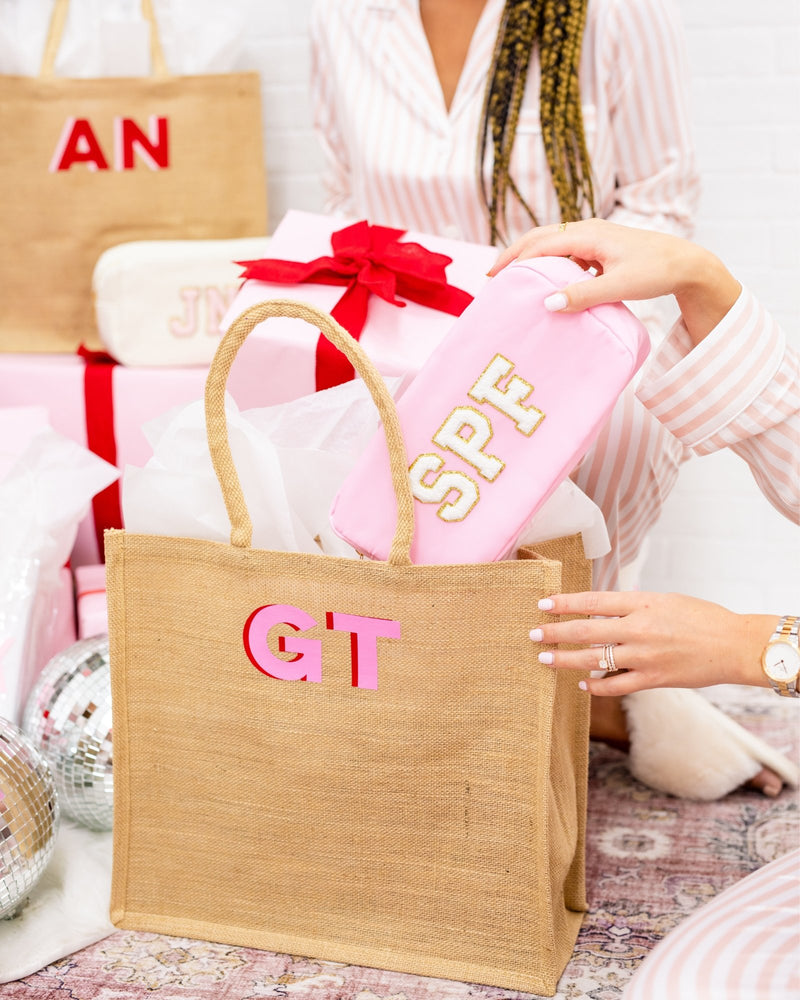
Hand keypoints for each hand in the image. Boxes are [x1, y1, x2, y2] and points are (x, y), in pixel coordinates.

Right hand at [488, 219, 740, 344]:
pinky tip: (548, 283)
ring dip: (531, 259)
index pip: (540, 244)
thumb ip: (583, 294)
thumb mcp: (619, 285)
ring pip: (552, 244)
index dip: (514, 261)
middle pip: (540, 238)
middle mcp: (587, 231)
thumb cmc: (656, 271)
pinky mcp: (600, 249)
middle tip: (492, 278)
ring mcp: (593, 238)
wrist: (686, 264)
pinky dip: (550, 264)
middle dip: (514, 256)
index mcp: (588, 235)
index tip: (494, 279)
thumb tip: (548, 303)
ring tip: (514, 281)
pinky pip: (566, 253)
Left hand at [529, 590, 778, 695]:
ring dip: (565, 660)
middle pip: (585, 630)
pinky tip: (582, 683)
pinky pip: (615, 685)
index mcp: (642, 603)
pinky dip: (595, 685)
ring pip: (593, 660)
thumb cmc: (702, 618)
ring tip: (545, 659)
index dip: (564, 603)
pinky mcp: (653, 679)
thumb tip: (602, 611)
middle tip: (532, 633)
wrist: (735, 645)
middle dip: (554, 632)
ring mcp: (644, 656)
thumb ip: (632, 606)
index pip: (592, 601)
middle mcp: (639, 628)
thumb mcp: (664, 600)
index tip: (542, 603)